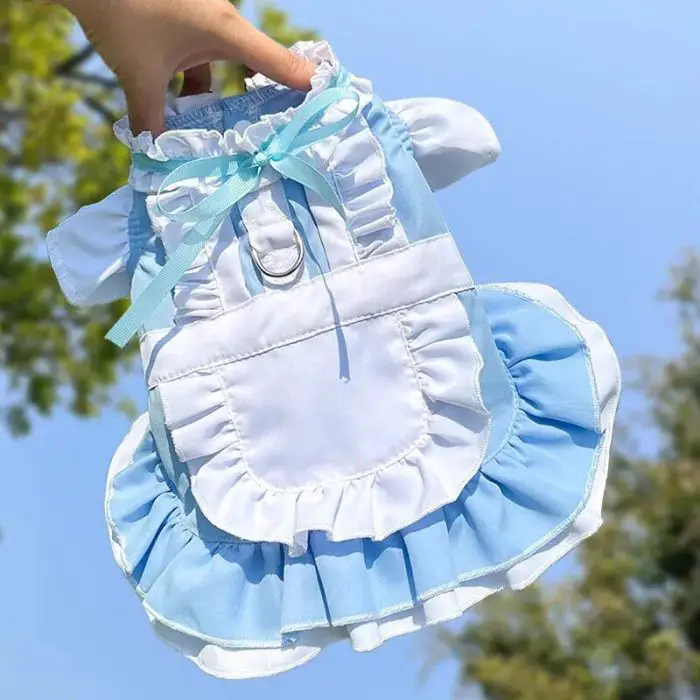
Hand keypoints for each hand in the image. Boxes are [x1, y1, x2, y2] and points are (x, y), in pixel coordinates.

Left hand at [57, 0, 314, 134]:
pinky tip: (182, 108)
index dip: (304, 83)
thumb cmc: (121, 11)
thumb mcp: (138, 74)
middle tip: (278, 127)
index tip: (328, 103)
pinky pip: (201, 57)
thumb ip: (150, 119)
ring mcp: (201, 21)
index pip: (277, 62)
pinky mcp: (182, 21)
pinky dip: (196, 82)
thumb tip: (156, 158)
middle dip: (266, 96)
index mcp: (224, 30)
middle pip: (257, 63)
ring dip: (223, 95)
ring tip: (224, 131)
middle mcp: (220, 24)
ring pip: (226, 64)